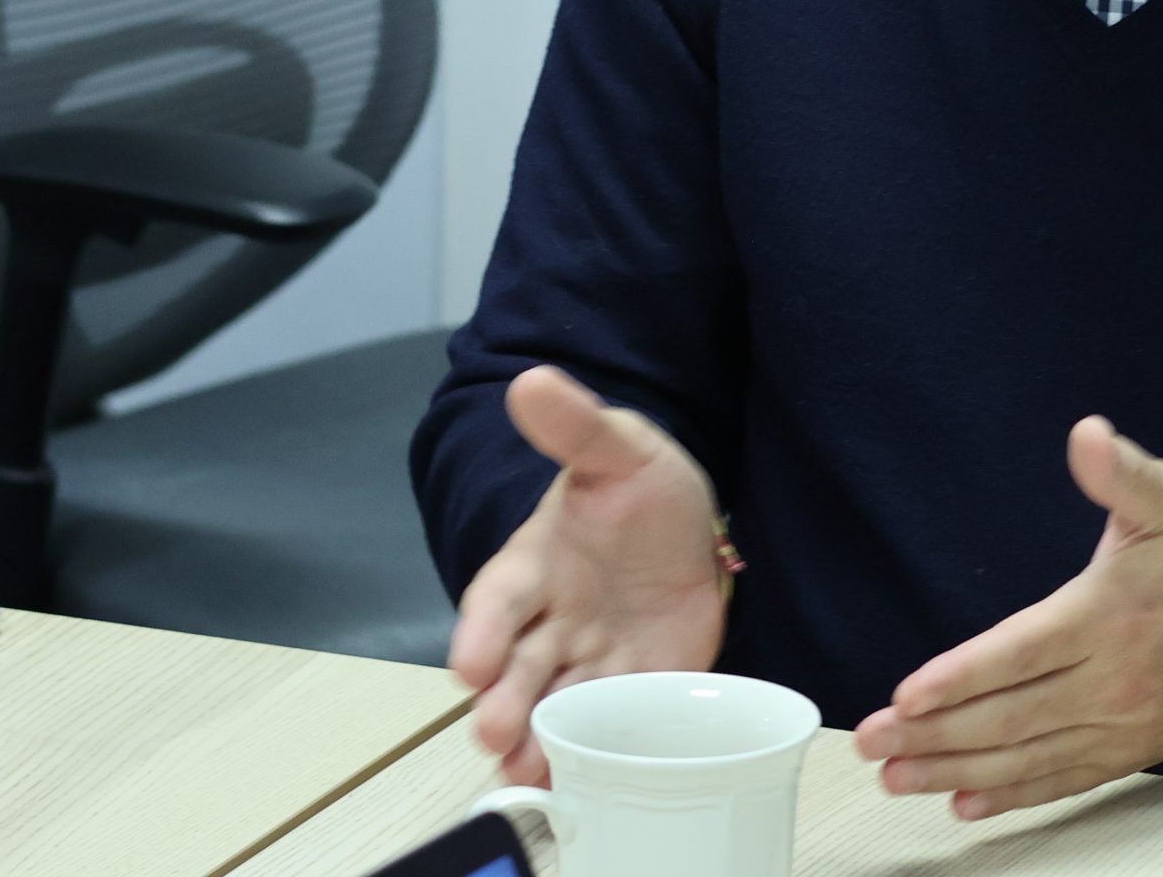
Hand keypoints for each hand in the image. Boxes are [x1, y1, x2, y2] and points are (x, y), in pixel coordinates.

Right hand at [449, 366, 729, 782]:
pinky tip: (584, 783)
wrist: (694, 529)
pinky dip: (592, 756)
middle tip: (497, 730)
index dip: (479, 631)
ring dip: (535, 741)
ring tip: (528, 771)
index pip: (495, 601)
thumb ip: (576, 427)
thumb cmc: (637, 490)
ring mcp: (589, 662)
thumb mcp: (618, 449)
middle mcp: (549, 623)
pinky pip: (608, 728)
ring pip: (550, 710)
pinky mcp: (633, 690)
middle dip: (502, 701)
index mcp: (533, 566)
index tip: (468, 662)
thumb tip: (531, 380)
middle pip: (514, 670)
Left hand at [852, 416, 1162, 820]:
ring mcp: (1120, 724)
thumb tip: (1087, 434)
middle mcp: (1109, 681)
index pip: (1021, 655)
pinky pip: (1064, 779)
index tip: (908, 696)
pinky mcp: (1130, 751)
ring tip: (897, 777)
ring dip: (956, 770)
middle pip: (1010, 717)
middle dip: (935, 734)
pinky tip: (966, 802)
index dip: (962, 678)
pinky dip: (1013, 795)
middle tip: (872, 742)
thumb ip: (1122, 472)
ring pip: (1028, 756)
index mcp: (1106, 617)